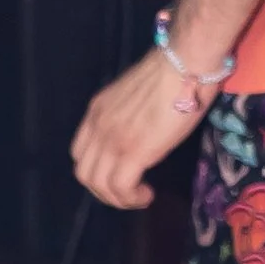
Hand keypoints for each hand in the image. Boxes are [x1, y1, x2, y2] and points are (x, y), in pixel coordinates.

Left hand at [72, 46, 217, 209]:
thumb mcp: (137, 93)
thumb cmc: (172, 72)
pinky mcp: (133, 151)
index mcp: (97, 110)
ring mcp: (113, 139)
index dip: (96, 169)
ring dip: (118, 199)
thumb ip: (130, 112)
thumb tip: (141, 125)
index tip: (119, 172)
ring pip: (98, 185)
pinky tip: (147, 194)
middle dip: (104, 191)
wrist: (185, 64)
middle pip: (84, 173)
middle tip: (128, 192)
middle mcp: (98, 126)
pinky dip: (131, 198)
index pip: (80, 151)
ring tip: (139, 197)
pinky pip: (120, 188)